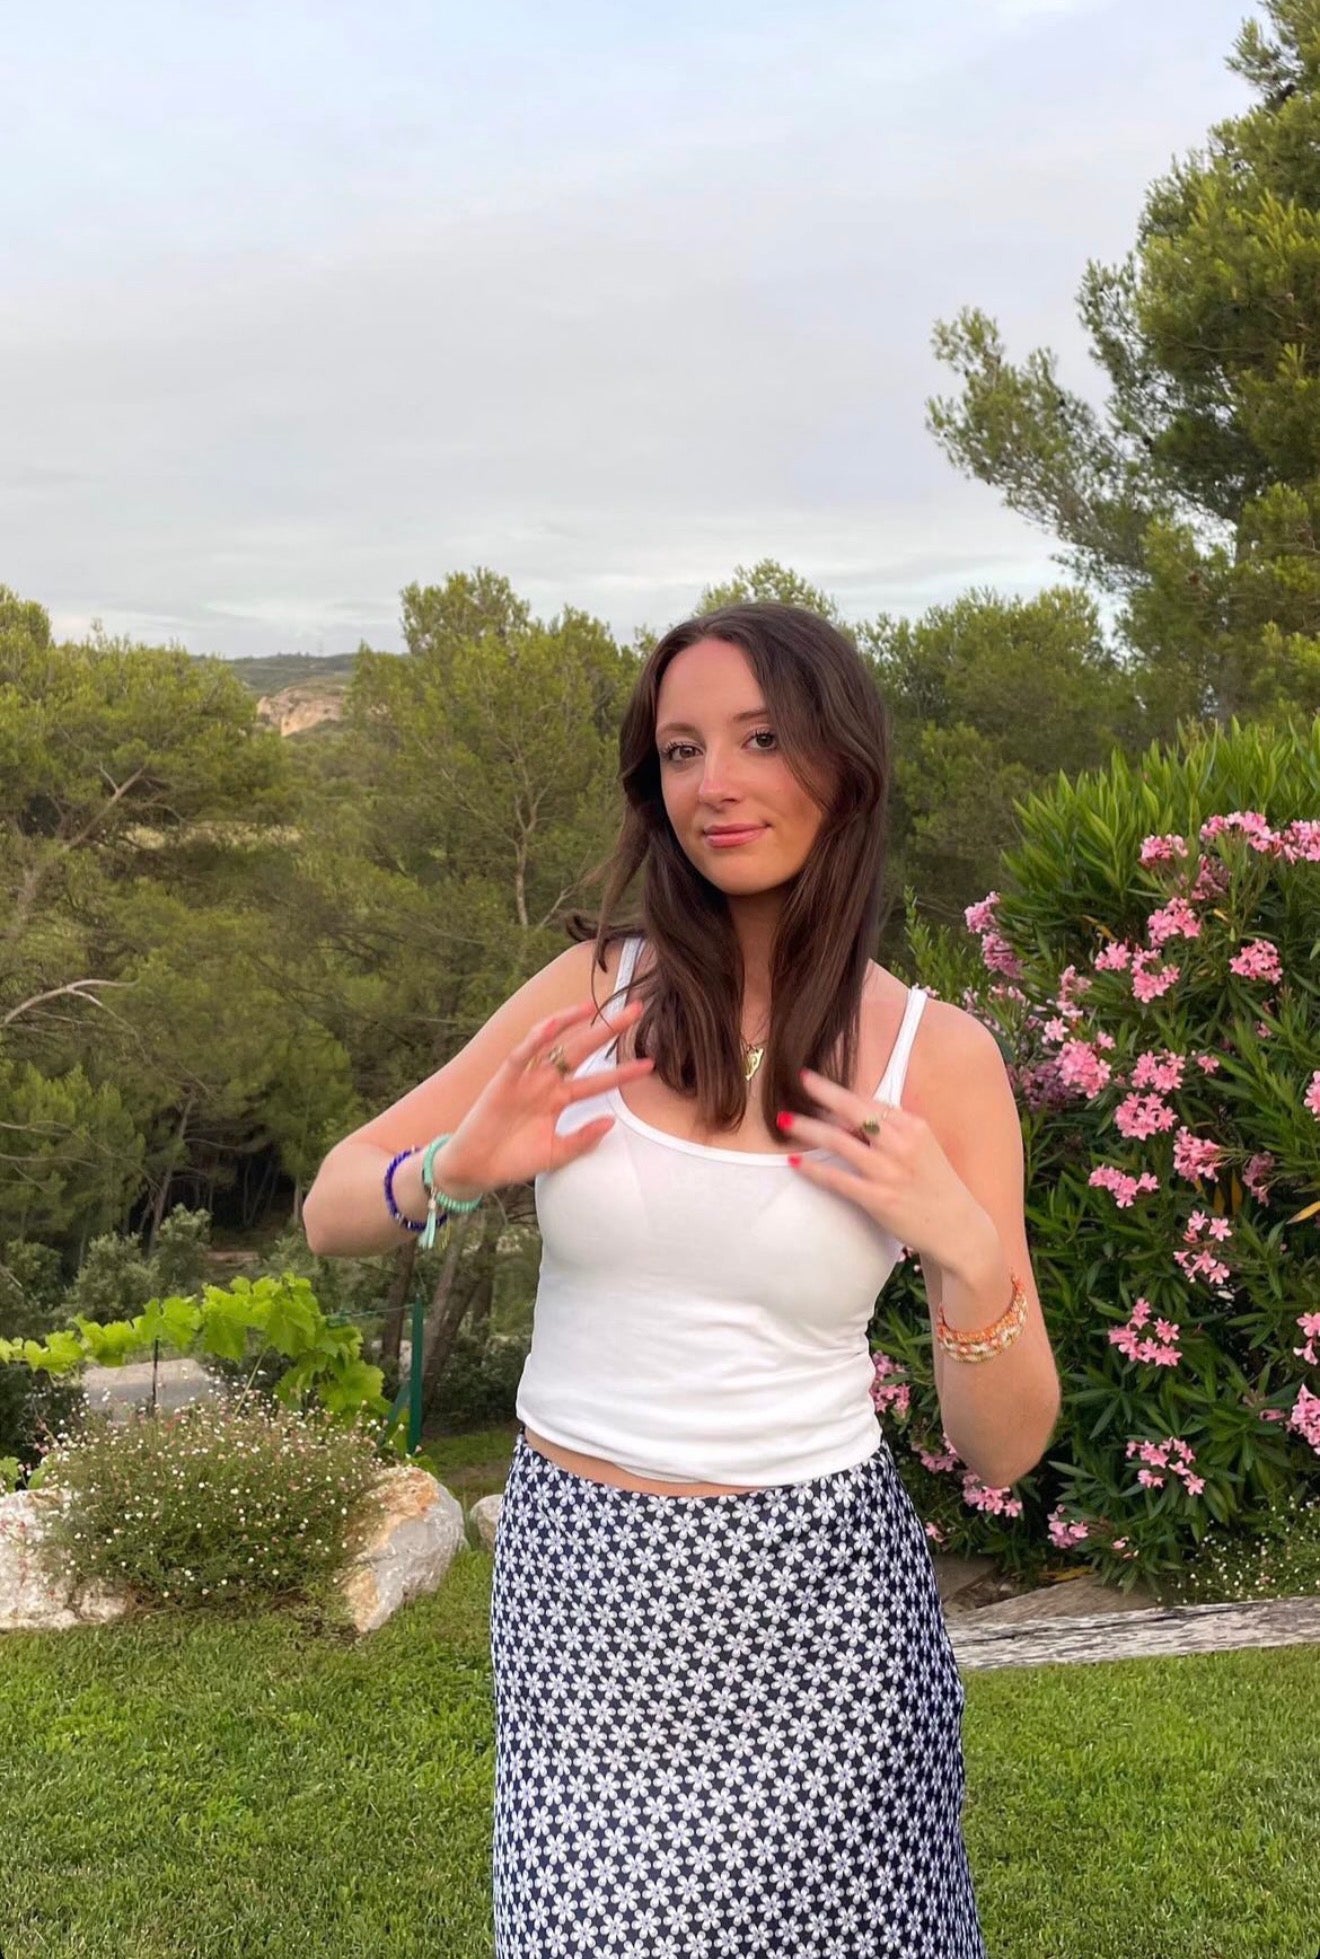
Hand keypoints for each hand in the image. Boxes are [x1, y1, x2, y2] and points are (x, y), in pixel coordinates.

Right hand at [437, 998, 654, 1194]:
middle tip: (635, 1010)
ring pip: (552, 1042)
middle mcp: (546, 1082)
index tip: (649, 1063)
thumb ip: (582, 1139)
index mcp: (560, 1099)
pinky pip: (521, 1054)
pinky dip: (535, 1038)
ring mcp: (526, 1078)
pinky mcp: (504, 1079)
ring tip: (594, 1005)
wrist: (476, 1169)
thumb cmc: (514, 1159)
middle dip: (608, 1030)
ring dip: (571, 1022)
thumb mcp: (556, 1154)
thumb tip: (611, 1122)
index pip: (598, 1081)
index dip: (622, 1072)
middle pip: (582, 1050)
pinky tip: (553, 1023)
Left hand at [779, 1065, 992, 1270]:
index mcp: (914, 1127)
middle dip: (824, 1092)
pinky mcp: (879, 1199)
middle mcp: (902, 1144)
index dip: (841, 1091)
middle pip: (854, 1110)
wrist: (960, 1230)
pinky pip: (838, 1180)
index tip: (817, 1081)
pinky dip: (814, 1169)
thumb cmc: (937, 1187)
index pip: (870, 1101)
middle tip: (800, 1080)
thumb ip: (894, 1132)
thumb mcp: (924, 1149)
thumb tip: (855, 1118)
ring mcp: (890, 1172)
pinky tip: (796, 1161)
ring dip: (808, 1128)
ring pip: (840, 1141)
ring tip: (784, 1119)